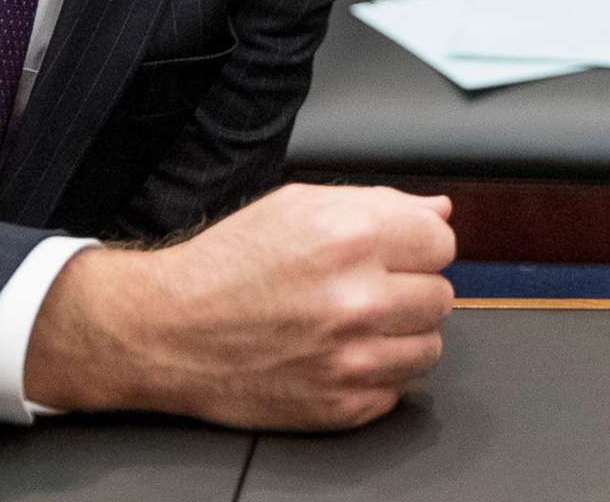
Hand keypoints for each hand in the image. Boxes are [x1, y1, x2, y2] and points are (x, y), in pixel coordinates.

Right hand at [23, 183, 458, 428]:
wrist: (166, 330)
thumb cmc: (227, 264)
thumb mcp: (298, 206)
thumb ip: (380, 203)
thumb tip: (439, 211)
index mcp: (351, 237)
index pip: (442, 242)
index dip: (417, 245)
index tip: (394, 252)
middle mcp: (357, 299)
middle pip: (441, 295)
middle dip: (409, 289)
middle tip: (365, 288)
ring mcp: (351, 359)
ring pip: (430, 347)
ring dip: (400, 335)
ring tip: (354, 324)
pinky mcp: (341, 406)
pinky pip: (398, 390)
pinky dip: (377, 375)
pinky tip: (338, 355)